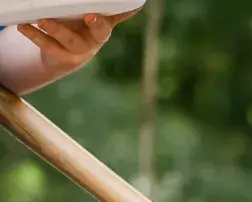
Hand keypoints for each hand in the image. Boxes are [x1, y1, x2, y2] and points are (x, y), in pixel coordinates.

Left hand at [16, 10, 138, 74]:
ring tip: (41, 20)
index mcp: (103, 28)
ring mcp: (77, 50)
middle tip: (90, 16)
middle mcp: (94, 41)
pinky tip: (23, 26)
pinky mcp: (59, 56)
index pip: (111, 21)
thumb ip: (111, 11)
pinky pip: (46, 45)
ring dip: (56, 29)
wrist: (63, 54)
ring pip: (69, 41)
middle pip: (98, 34)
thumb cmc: (78, 28)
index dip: (109, 19)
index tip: (99, 15)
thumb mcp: (94, 19)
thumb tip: (136, 2)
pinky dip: (34, 35)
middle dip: (96, 25)